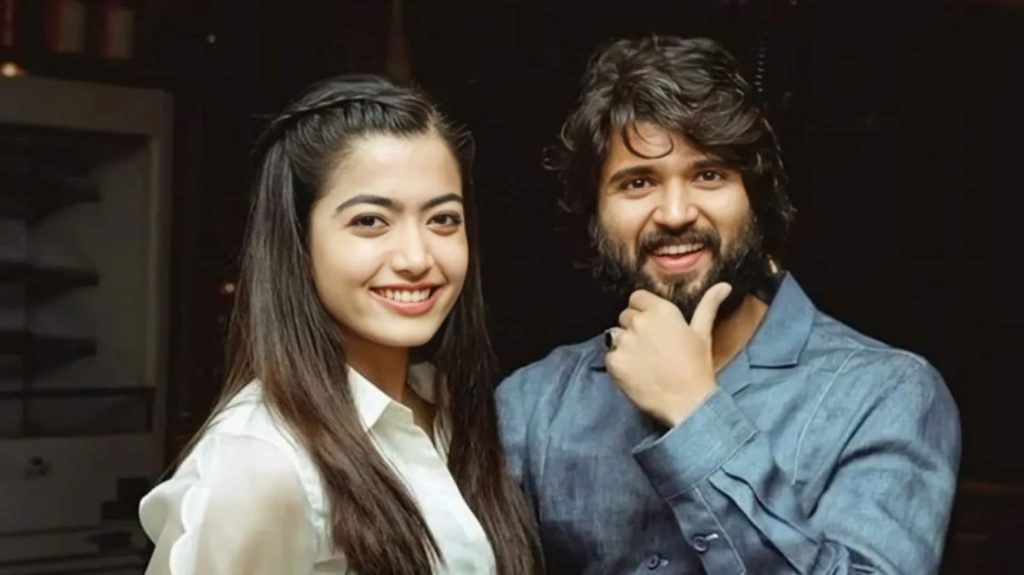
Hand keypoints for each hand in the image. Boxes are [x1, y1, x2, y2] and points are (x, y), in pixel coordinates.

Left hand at [604, 283, 731, 426]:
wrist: (687, 402)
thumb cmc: (697, 367)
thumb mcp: (703, 333)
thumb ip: (708, 305)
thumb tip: (724, 285)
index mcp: (661, 310)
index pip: (636, 297)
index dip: (643, 310)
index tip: (652, 326)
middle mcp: (640, 321)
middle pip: (625, 316)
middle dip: (634, 328)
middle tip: (650, 347)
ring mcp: (624, 341)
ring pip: (615, 335)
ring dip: (624, 345)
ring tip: (643, 361)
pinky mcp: (613, 361)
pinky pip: (609, 356)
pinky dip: (618, 364)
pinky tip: (635, 373)